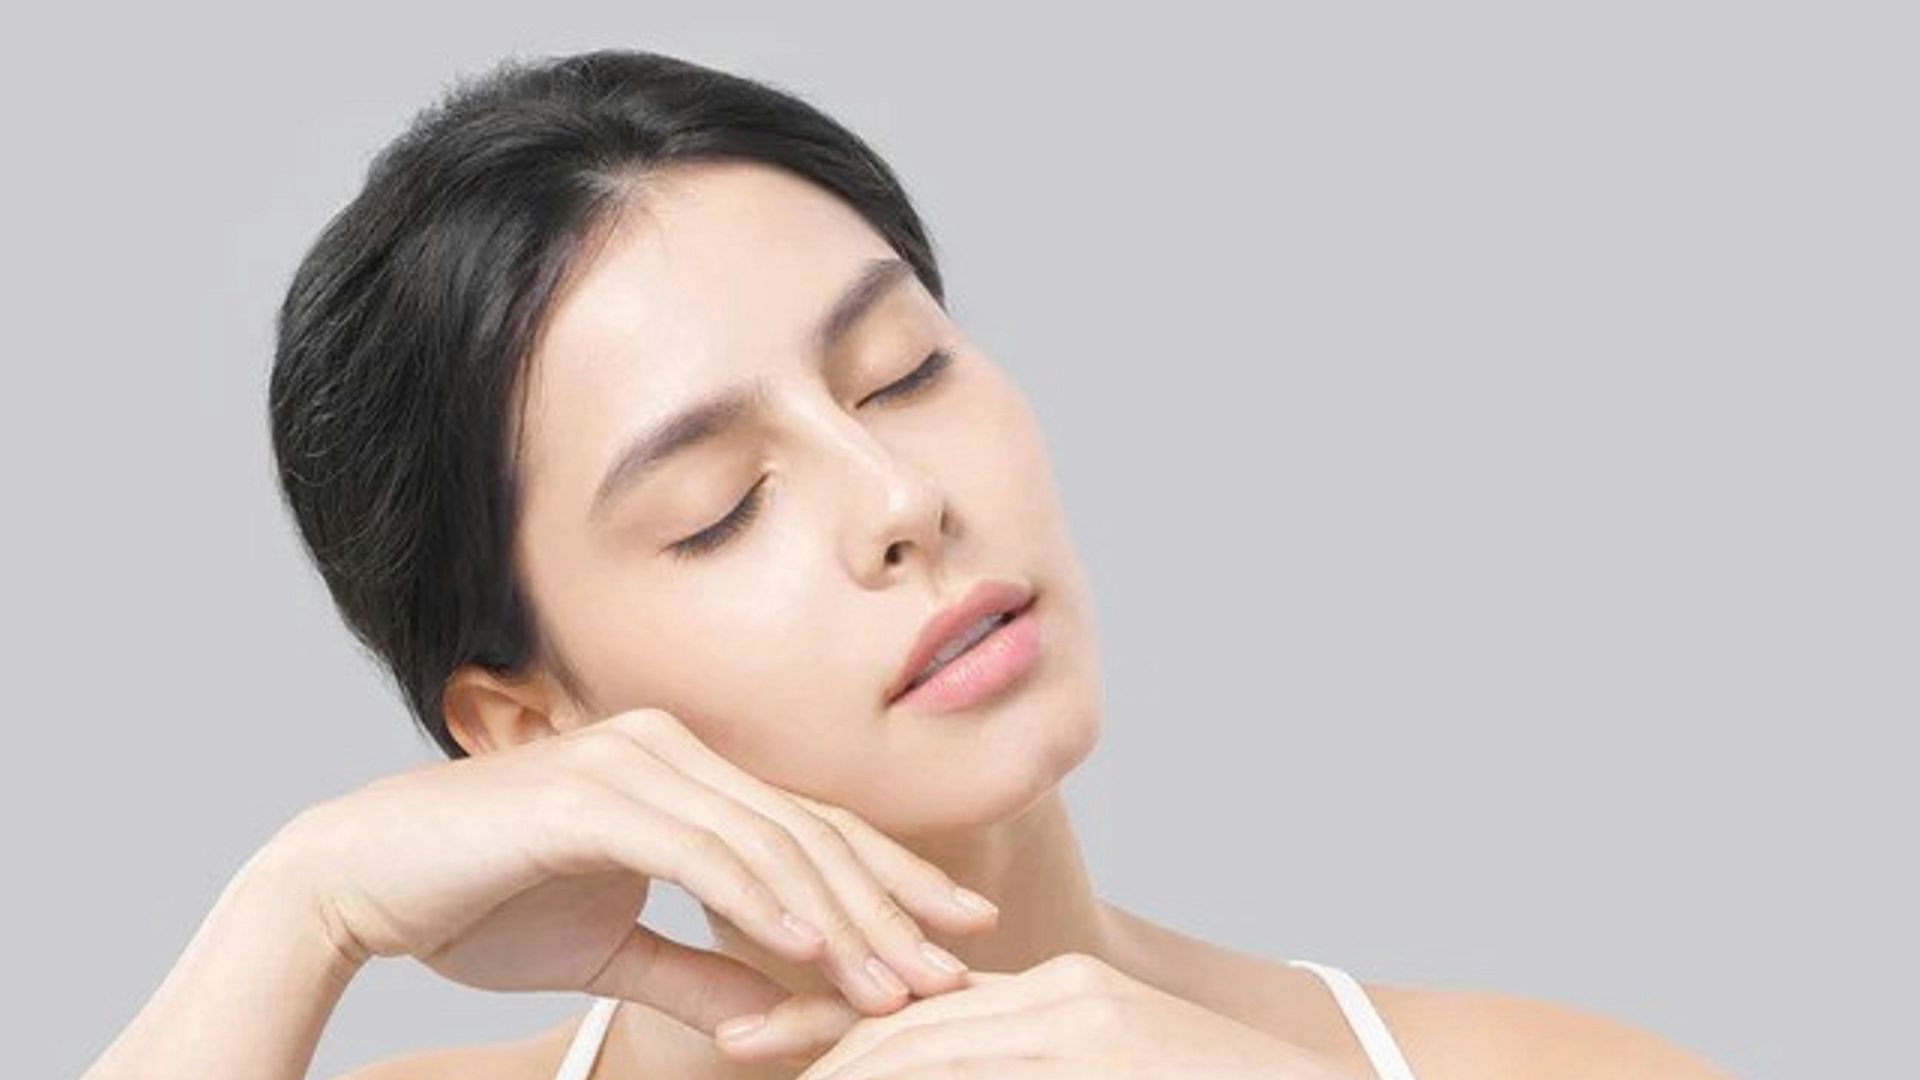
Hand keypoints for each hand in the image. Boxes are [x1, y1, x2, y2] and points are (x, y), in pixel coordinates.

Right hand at [265, 707, 998, 1037]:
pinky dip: (760, 898)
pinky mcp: (590, 793)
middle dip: (890, 905)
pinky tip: (812, 945)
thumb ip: (696, 970)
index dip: (890, 883)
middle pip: (810, 832)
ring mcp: (633, 763)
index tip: (954, 936)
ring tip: (897, 982)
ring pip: (768, 842)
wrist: (358, 881)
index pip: (809, 831)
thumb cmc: (477, 903)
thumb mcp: (609, 949)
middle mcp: (671, 752)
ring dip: (840, 918)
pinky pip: (698, 850)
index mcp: (683, 775)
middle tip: (956, 965)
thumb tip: (773, 1013)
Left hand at [742, 952, 1361, 1079]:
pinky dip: (906, 1071)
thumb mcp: (1098, 1073)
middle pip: (912, 1011)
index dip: (839, 1016)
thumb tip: (935, 1059)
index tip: (757, 1028)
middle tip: (729, 1036)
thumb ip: (1021, 1066)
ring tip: (757, 1057)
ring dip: (842, 1059)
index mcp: (1057, 998)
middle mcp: (1060, 991)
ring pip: (930, 1037)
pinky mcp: (1099, 1037)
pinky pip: (975, 1061)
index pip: (928, 1006)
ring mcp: (1081, 1014)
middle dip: (817, 1026)